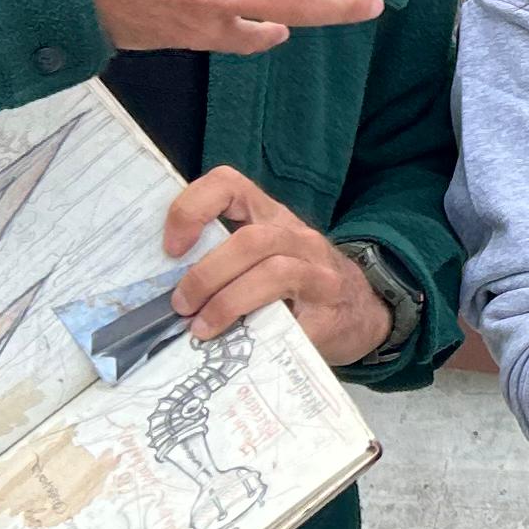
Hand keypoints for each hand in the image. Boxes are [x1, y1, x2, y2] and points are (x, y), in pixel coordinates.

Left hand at [164, 169, 389, 364]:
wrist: (363, 312)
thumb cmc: (298, 287)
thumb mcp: (263, 261)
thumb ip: (225, 263)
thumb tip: (165, 291)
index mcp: (270, 217)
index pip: (229, 184)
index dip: (192, 209)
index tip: (171, 249)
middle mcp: (297, 236)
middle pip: (249, 240)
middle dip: (205, 274)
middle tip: (180, 305)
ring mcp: (318, 272)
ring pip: (272, 271)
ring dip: (226, 301)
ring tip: (201, 328)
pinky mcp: (329, 310)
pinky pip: (292, 316)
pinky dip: (258, 328)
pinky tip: (242, 344)